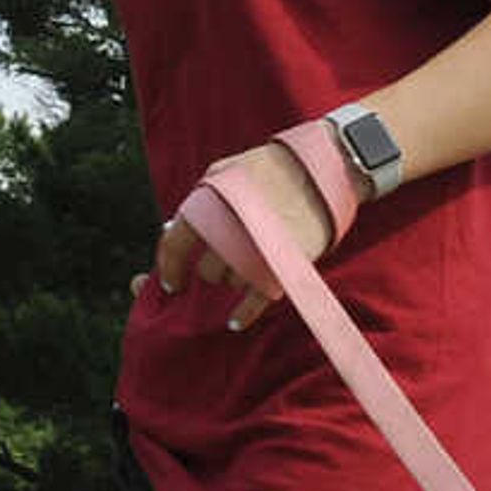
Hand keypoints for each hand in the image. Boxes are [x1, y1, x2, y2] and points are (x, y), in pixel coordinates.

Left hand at [148, 141, 337, 330]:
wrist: (320, 169)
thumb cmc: (267, 168)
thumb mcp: (223, 173)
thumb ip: (196, 202)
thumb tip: (170, 230)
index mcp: (206, 207)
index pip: (175, 246)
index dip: (170, 267)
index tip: (172, 282)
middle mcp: (226, 233)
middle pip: (207, 270)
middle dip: (211, 267)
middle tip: (227, 256)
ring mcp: (253, 253)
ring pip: (231, 282)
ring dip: (235, 276)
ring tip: (252, 258)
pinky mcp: (280, 267)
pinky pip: (255, 301)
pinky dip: (244, 314)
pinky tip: (234, 323)